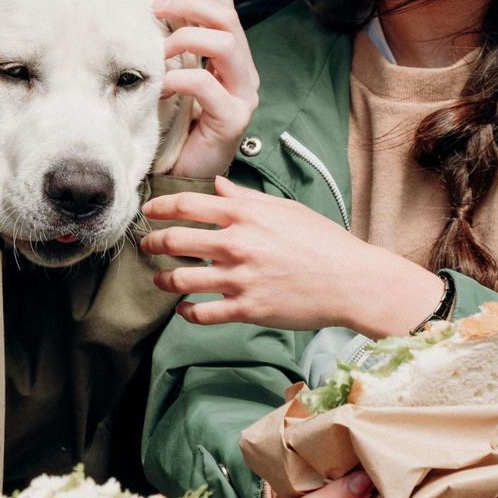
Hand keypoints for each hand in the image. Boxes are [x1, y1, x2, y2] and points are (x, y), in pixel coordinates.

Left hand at [140, 176, 443, 336]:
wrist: (352, 281)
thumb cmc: (323, 242)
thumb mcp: (285, 209)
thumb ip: (246, 197)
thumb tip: (218, 184)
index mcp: (246, 214)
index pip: (187, 205)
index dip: (160, 207)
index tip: (148, 210)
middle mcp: (237, 244)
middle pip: (175, 240)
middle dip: (153, 242)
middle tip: (146, 244)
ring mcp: (240, 278)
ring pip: (180, 279)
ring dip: (162, 278)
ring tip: (159, 278)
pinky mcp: (247, 309)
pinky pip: (202, 314)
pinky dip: (186, 312)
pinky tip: (183, 308)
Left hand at [153, 0, 258, 179]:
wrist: (185, 178)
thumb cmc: (177, 130)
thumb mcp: (176, 80)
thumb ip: (175, 51)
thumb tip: (152, 11)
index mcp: (233, 60)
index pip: (225, 9)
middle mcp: (244, 74)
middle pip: (228, 19)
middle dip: (190, 5)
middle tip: (156, 9)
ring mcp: (243, 97)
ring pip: (226, 44)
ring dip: (187, 38)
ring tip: (159, 51)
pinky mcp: (232, 120)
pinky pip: (206, 86)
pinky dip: (178, 78)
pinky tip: (161, 86)